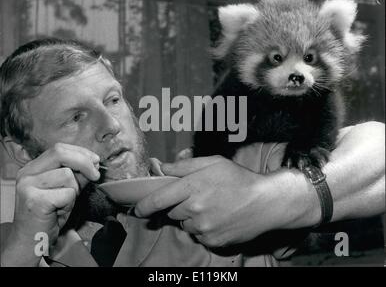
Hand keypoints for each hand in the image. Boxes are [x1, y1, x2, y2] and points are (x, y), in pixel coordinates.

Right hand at [2, 143, 99, 265]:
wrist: (31, 241)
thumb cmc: (49, 214)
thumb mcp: (65, 188)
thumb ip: (76, 174)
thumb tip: (94, 161)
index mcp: (32, 168)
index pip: (59, 148)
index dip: (81, 152)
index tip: (96, 161)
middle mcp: (27, 173)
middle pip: (60, 153)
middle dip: (84, 161)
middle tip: (96, 175)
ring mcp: (28, 186)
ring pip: (67, 175)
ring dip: (74, 190)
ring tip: (64, 203)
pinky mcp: (35, 201)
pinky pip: (67, 194)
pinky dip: (70, 203)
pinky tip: (59, 212)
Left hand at [135, 155, 294, 247]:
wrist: (266, 202)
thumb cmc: (239, 178)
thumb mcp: (212, 162)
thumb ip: (184, 165)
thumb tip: (161, 167)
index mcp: (192, 187)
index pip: (159, 199)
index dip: (145, 205)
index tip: (138, 210)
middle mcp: (195, 209)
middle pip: (172, 212)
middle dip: (179, 205)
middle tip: (198, 196)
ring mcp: (204, 227)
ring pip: (186, 224)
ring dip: (192, 217)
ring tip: (212, 207)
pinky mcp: (213, 241)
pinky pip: (199, 235)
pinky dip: (204, 228)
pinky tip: (219, 218)